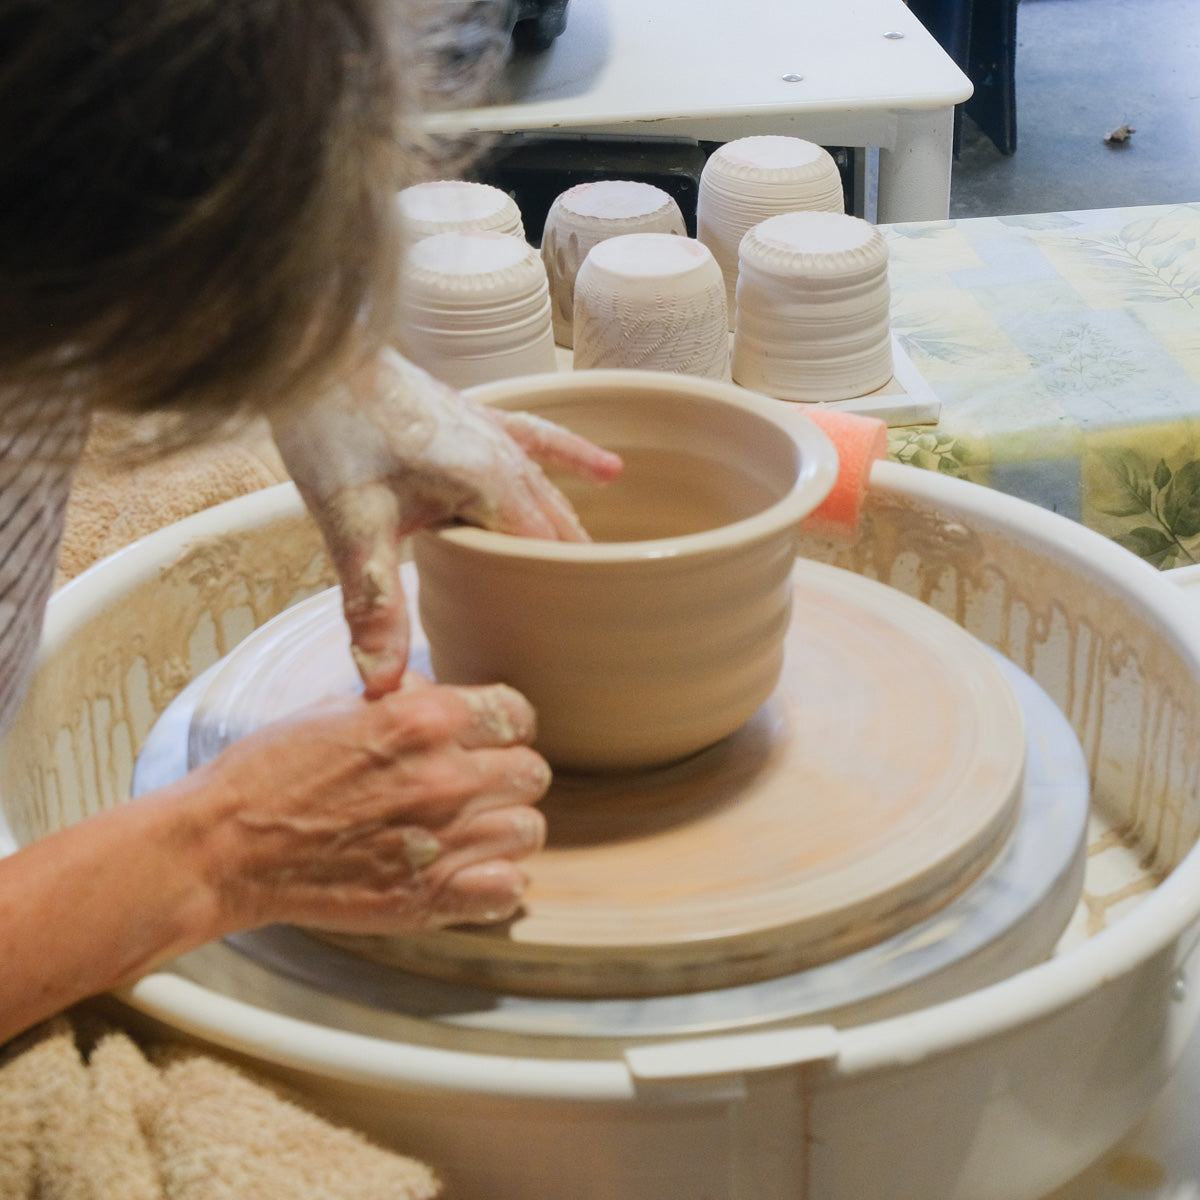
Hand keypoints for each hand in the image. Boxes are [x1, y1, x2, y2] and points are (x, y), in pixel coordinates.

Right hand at [187, 679, 548, 933]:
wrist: (225, 847)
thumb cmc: (273, 772)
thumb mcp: (343, 708)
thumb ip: (410, 702)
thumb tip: (450, 698)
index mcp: (425, 720)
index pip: (519, 714)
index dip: (503, 727)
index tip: (486, 739)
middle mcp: (444, 777)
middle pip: (531, 773)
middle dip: (506, 777)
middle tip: (473, 787)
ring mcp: (441, 840)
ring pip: (528, 831)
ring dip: (503, 830)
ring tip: (468, 831)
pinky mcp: (427, 897)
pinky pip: (508, 890)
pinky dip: (495, 883)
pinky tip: (467, 872)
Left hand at [270, 347, 621, 696]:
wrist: (313, 354)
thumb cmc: (334, 429)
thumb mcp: (353, 526)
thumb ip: (373, 604)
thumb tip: (382, 683)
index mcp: (492, 484)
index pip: (547, 554)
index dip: (559, 596)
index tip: (578, 637)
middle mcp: (507, 457)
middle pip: (557, 528)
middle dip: (570, 572)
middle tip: (589, 622)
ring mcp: (495, 432)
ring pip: (552, 494)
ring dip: (570, 531)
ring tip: (594, 573)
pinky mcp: (475, 417)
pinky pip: (540, 440)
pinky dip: (573, 458)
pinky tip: (610, 472)